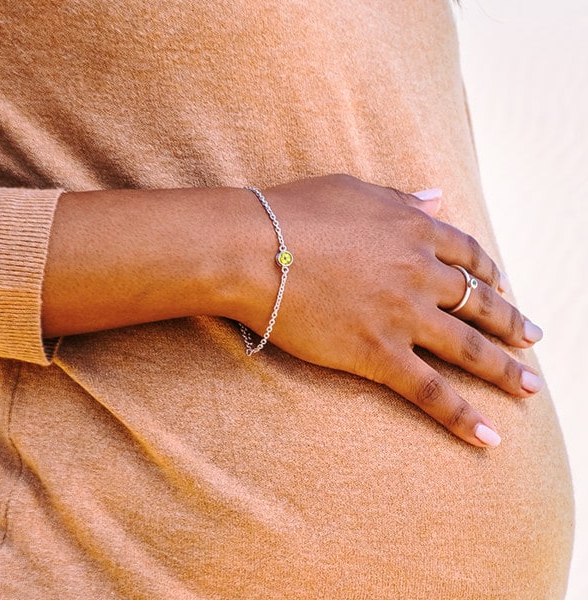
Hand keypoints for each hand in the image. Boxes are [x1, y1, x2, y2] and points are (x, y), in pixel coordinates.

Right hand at [239, 175, 542, 447]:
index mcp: (414, 232)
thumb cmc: (296, 212)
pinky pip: (430, 391)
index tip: (502, 286)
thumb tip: (436, 196)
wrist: (255, 248)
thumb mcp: (354, 191)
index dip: (490, 273)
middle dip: (512, 323)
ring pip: (468, 349)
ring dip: (505, 370)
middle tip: (534, 338)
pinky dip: (462, 416)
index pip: (467, 256)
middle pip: (480, 303)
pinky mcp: (378, 354)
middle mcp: (419, 274)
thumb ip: (400, 198)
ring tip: (531, 386)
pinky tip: (490, 437)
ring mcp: (403, 316)